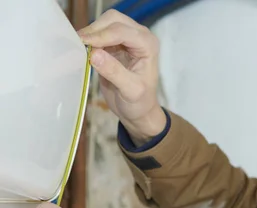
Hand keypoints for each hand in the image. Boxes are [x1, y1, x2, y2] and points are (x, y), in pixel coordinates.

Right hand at [78, 9, 165, 144]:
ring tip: (79, 49)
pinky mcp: (114, 43)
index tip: (83, 44)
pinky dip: (88, 39)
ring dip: (90, 33)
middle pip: (112, 20)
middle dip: (95, 30)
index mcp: (148, 45)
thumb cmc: (139, 102)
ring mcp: (126, 38)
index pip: (122, 31)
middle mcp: (139, 36)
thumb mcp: (130, 91)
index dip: (101, 36)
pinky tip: (81, 50)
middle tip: (79, 45)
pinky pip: (98, 33)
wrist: (137, 110)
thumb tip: (94, 54)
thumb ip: (114, 72)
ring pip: (103, 23)